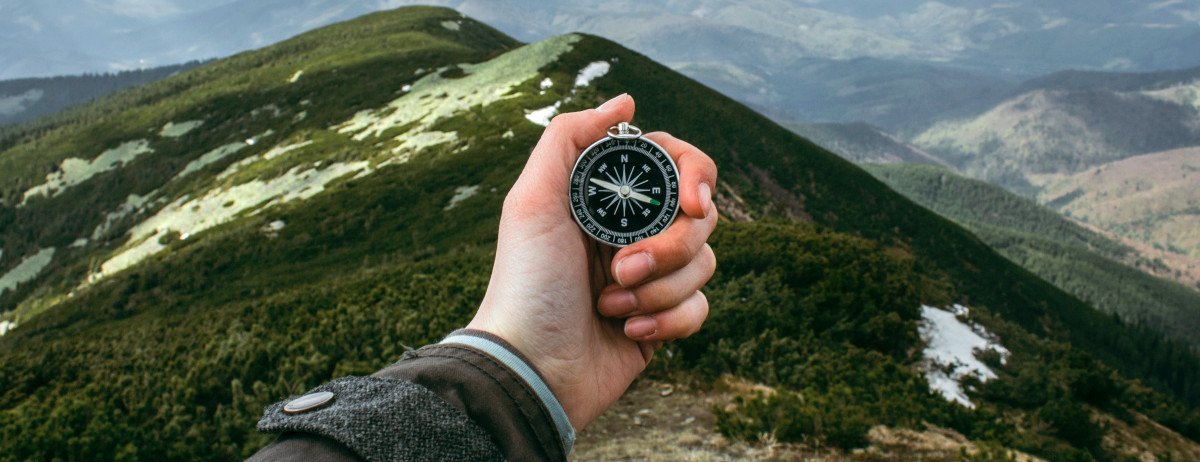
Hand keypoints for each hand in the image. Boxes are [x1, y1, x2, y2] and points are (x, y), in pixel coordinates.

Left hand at [467, 94, 717, 428]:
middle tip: (622, 269)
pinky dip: (669, 321)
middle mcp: (633, 231)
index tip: (691, 203)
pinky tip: (628, 332)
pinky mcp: (662, 320)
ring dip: (659, 289)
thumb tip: (627, 102)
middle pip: (701, 217)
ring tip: (611, 306)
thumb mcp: (532, 200)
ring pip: (705, 263)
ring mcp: (651, 277)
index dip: (695, 178)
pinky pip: (701, 308)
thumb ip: (570, 138)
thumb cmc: (526, 283)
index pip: (677, 166)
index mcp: (607, 198)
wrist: (531, 368)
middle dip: (667, 247)